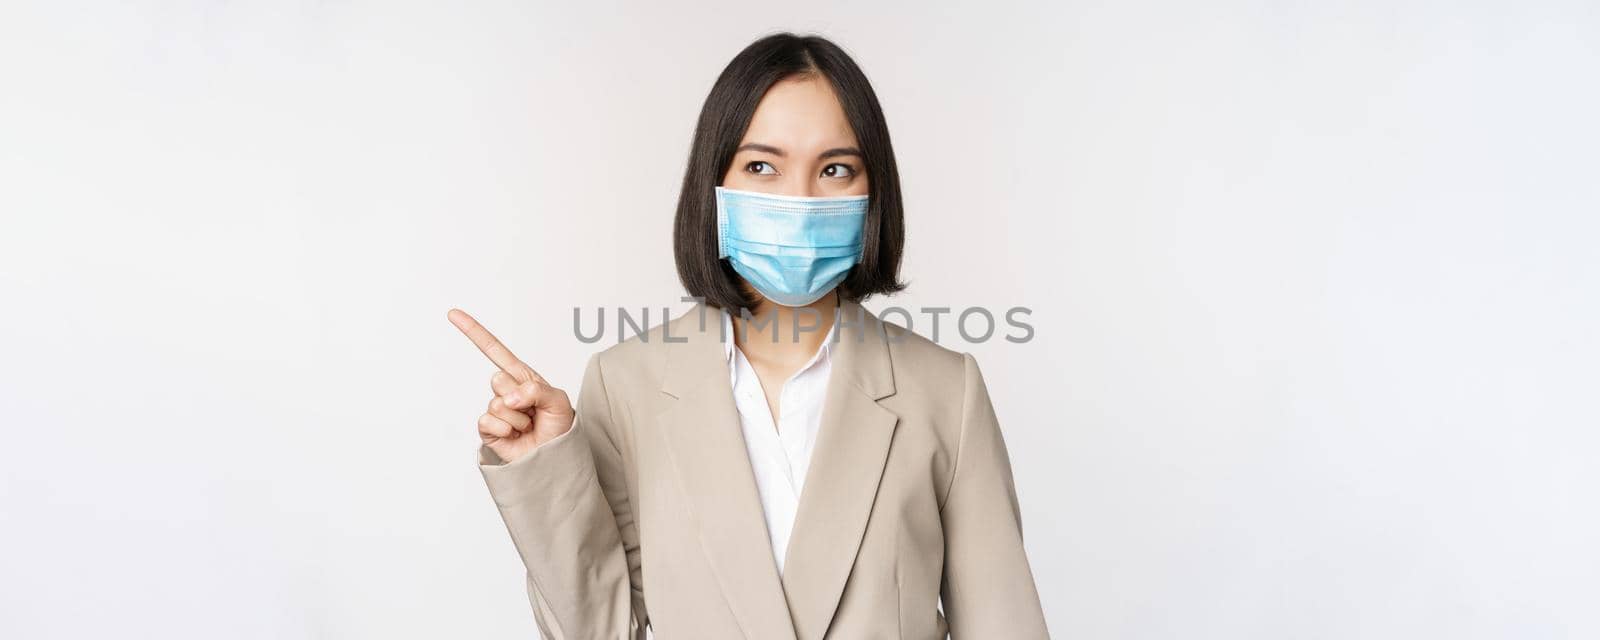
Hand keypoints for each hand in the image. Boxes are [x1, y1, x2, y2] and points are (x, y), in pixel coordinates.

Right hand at [448, 308, 574, 463]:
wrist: (554, 456)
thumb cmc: (559, 426)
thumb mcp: (559, 401)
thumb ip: (536, 390)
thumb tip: (509, 398)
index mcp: (521, 377)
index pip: (494, 350)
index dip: (474, 332)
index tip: (453, 314)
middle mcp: (506, 390)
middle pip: (498, 379)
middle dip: (520, 398)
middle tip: (533, 412)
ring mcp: (496, 409)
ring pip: (497, 404)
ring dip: (518, 419)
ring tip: (528, 426)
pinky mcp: (488, 428)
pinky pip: (488, 422)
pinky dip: (505, 430)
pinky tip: (515, 435)